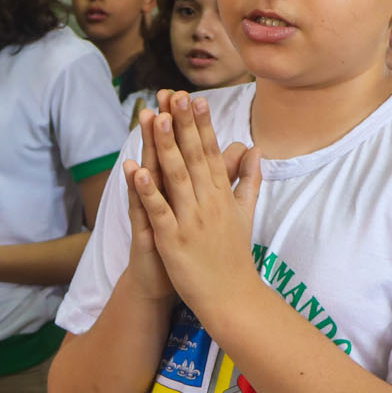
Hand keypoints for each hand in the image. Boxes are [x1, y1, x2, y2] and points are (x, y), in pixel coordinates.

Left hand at [130, 89, 259, 324]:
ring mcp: (191, 220)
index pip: (211, 153)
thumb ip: (249, 180)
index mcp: (222, 195)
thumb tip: (255, 149)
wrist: (233, 297)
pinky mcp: (174, 240)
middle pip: (194, 157)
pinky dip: (148, 190)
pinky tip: (137, 170)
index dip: (201, 125)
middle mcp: (209, 203)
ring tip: (157, 119)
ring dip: (166, 147)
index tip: (195, 97)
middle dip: (184, 125)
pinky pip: (159, 211)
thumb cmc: (234, 256)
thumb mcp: (246, 214)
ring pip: (176, 178)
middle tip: (175, 94)